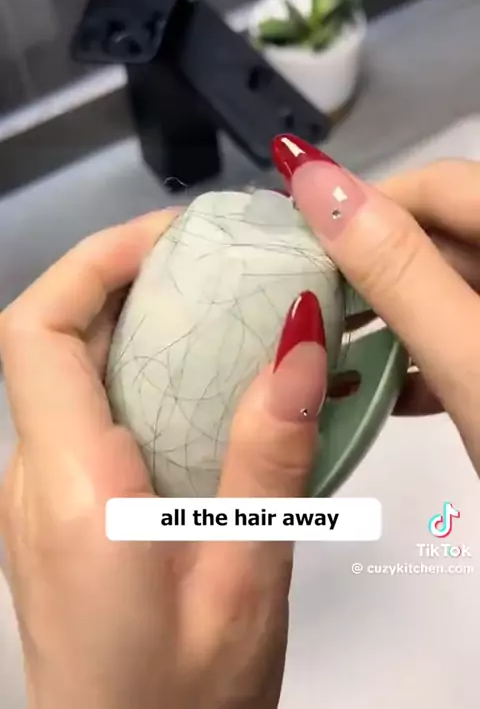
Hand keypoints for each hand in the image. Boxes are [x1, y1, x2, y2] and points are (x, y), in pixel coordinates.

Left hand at [0, 211, 326, 708]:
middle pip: (60, 339)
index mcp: (70, 485)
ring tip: (234, 315)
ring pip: (80, 376)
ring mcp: (42, 495)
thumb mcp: (244, 581)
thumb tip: (302, 344)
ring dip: (146, 329)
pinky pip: (97, 418)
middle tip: (223, 264)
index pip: (37, 331)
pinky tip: (219, 394)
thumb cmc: (182, 702)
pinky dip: (150, 381)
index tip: (174, 238)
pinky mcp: (64, 512)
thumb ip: (267, 461)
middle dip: (133, 281)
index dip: (94, 261)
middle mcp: (36, 476)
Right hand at [272, 137, 479, 474]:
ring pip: (450, 291)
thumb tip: (316, 180)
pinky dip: (427, 355)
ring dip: (393, 318)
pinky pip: (467, 334)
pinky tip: (390, 391)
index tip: (301, 245)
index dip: (365, 204)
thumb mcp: (469, 356)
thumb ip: (395, 267)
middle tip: (309, 306)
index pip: (441, 185)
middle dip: (372, 269)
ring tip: (338, 353)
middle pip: (444, 237)